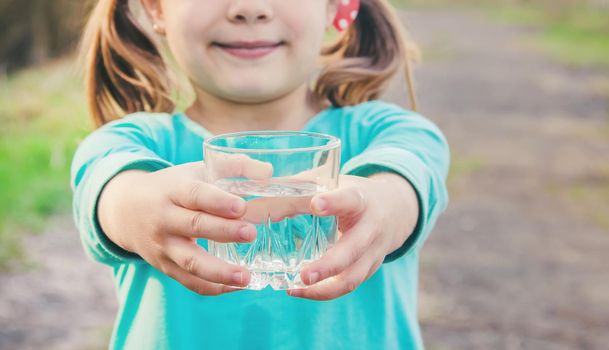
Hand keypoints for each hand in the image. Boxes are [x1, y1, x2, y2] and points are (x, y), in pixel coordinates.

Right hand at [97, 155, 271, 295]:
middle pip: (194, 226)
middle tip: (251, 233)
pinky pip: (189, 281)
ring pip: (190, 261)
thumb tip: (268, 172)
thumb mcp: (196, 170)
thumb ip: (233, 167)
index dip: (218, 201)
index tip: (241, 207)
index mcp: (174, 190)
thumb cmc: (172, 187)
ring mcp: (163, 246)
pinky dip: (212, 287)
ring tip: (245, 277)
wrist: (125, 210)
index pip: (196, 195)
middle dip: (223, 231)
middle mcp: (165, 218)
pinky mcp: (165, 267)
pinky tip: (236, 287)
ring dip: (218, 271)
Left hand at [286, 172, 418, 300]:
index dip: (334, 202)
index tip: (315, 204)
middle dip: (329, 265)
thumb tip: (250, 209)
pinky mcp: (370, 268)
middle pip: (352, 250)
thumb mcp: (329, 183)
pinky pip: (348, 285)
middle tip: (304, 275)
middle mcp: (372, 227)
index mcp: (361, 199)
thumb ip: (294, 192)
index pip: (349, 199)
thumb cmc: (350, 192)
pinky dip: (323, 292)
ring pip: (352, 277)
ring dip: (324, 288)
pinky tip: (300, 290)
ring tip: (295, 288)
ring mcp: (373, 252)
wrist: (395, 208)